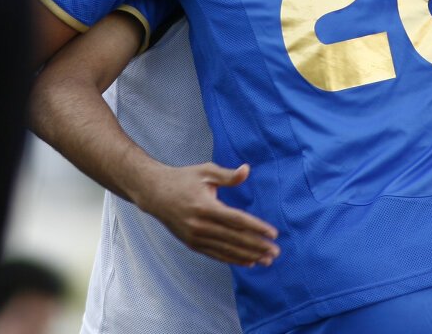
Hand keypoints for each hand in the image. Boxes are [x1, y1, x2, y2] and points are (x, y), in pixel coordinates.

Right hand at [136, 161, 279, 267]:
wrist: (154, 193)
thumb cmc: (183, 178)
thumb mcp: (205, 171)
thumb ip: (228, 175)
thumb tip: (247, 170)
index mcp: (205, 206)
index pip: (237, 220)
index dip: (256, 228)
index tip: (273, 233)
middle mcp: (200, 225)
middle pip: (234, 238)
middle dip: (257, 246)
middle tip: (276, 252)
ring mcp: (195, 237)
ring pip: (226, 250)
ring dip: (248, 256)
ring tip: (267, 260)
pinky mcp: (192, 243)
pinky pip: (216, 254)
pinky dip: (232, 259)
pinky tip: (248, 262)